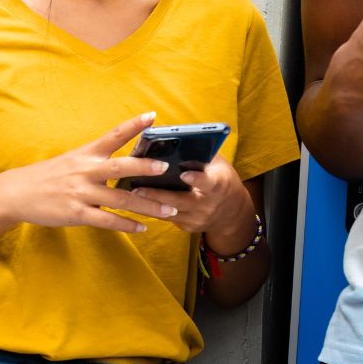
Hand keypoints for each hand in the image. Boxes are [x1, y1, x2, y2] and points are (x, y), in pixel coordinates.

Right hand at [0, 112, 183, 232]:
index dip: (133, 125)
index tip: (152, 116)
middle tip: (166, 168)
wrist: (15, 193)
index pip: (113, 136)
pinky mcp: (76, 213)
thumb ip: (95, 162)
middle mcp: (85, 171)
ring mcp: (81, 193)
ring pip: (120, 198)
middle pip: (120, 166)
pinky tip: (141, 228)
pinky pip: (107, 220)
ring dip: (147, 205)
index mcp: (85, 154)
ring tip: (169, 209)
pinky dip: (126, 225)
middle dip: (144, 167)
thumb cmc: (46, 177)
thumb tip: (122, 166)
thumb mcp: (70, 161)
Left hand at [129, 154, 252, 236]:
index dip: (197, 179)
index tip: (183, 174)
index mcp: (219, 185)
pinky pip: (166, 218)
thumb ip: (201, 152)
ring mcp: (197, 219)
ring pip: (169, 213)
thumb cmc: (220, 178)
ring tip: (130, 194)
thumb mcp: (218, 163)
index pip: (208, 183)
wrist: (232, 212)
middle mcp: (208, 205)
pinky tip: (135, 202)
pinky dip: (150, 210)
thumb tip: (176, 136)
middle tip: (138, 188)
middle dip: (159, 195)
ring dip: (148, 204)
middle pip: (182, 202)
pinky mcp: (187, 227)